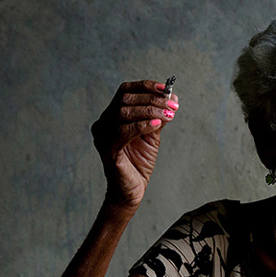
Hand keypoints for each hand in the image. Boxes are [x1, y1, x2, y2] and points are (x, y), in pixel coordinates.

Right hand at [90, 80, 179, 207]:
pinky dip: (142, 125)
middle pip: (126, 100)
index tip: (167, 89)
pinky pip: (123, 132)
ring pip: (124, 113)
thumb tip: (172, 98)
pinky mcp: (107, 150)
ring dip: (150, 110)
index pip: (125, 91)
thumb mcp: (152, 134)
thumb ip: (158, 117)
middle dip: (153, 99)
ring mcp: (102, 136)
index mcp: (111, 115)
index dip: (146, 86)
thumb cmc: (139, 161)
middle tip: (173, 104)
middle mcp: (103, 123)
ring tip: (169, 114)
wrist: (132, 190)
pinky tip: (157, 124)